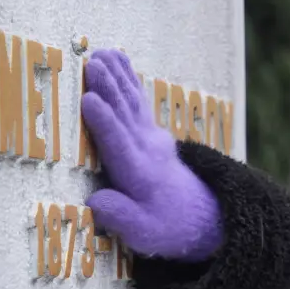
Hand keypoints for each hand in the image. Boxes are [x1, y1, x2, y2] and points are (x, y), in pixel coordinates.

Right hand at [81, 49, 222, 260]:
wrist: (200, 216)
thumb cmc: (165, 226)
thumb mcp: (142, 233)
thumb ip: (119, 216)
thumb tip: (95, 201)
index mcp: (139, 174)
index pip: (120, 144)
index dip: (104, 123)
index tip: (89, 101)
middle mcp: (146, 149)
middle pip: (125, 114)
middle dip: (109, 88)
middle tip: (92, 64)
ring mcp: (151, 136)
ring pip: (131, 101)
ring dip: (117, 76)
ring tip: (102, 54)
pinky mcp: (151, 130)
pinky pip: (137, 99)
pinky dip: (127, 78)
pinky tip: (117, 59)